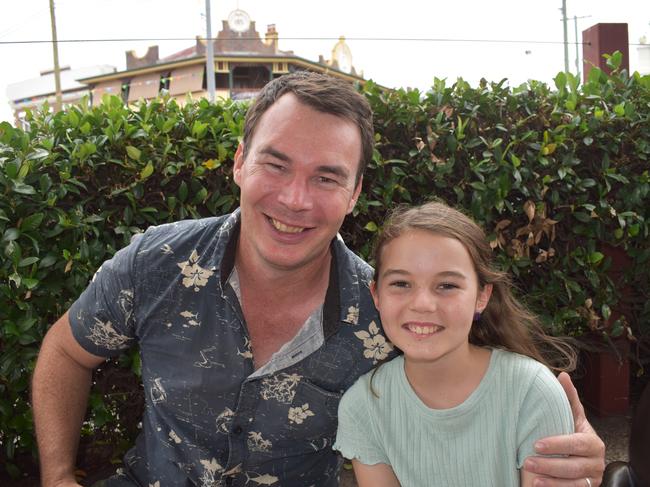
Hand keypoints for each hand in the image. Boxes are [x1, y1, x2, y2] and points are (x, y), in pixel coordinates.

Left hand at [523, 372, 605, 486]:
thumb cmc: (574, 433)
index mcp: (593, 442)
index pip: (576, 444)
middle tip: (527, 461)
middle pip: (573, 467)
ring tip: (531, 476)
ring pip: (573, 482)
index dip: (557, 445)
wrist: (583, 457)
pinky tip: (539, 485)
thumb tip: (563, 375)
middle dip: (549, 465)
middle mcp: (596, 462)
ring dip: (551, 480)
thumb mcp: (573, 416)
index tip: (536, 444)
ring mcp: (592, 478)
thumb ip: (569, 399)